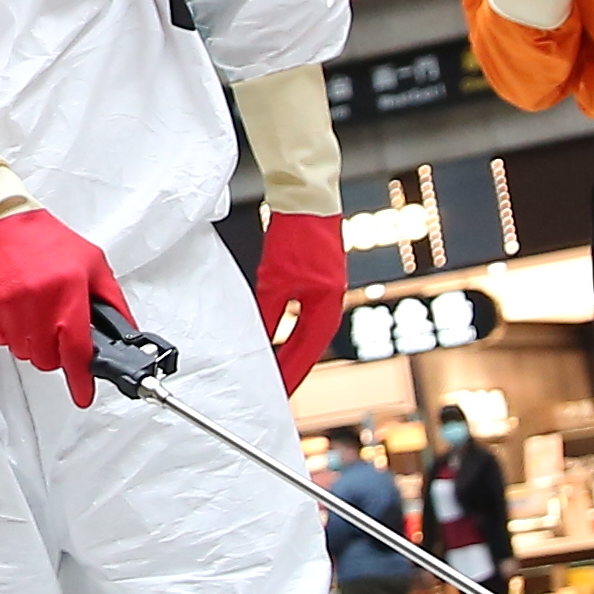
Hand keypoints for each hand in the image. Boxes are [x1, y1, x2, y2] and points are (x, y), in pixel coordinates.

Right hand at [0, 208, 129, 404]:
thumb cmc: (40, 239)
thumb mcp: (91, 262)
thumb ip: (111, 299)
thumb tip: (125, 331)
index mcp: (68, 289)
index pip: (77, 348)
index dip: (81, 378)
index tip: (83, 394)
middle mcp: (38, 300)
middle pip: (48, 358)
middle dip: (54, 350)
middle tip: (53, 326)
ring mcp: (8, 307)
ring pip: (23, 352)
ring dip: (30, 340)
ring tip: (31, 309)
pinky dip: (6, 330)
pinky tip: (12, 305)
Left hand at [248, 210, 347, 394]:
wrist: (306, 201)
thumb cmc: (296, 235)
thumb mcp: (275, 282)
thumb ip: (270, 315)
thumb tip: (262, 344)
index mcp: (327, 308)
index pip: (307, 353)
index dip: (290, 374)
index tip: (278, 393)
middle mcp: (332, 304)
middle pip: (310, 347)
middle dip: (292, 368)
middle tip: (276, 389)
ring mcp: (328, 293)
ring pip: (309, 334)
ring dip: (292, 351)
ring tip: (275, 370)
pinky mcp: (320, 282)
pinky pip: (307, 318)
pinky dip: (294, 332)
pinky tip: (280, 337)